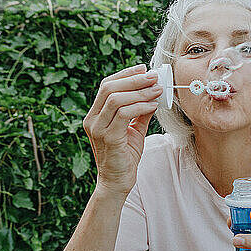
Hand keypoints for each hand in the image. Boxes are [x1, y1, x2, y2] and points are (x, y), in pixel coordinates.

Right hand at [83, 64, 161, 194]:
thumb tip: (153, 92)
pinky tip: (153, 105)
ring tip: (158, 90)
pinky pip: (124, 114)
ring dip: (140, 91)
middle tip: (154, 76)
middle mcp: (92, 119)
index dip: (125, 74)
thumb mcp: (134, 129)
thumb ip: (140, 111)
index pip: (106, 85)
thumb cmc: (125, 155)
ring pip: (116, 99)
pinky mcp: (108, 138)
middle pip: (109, 88)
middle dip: (134, 79)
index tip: (143, 68)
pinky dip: (140, 107)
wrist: (118, 181)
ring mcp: (97, 128)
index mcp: (95, 114)